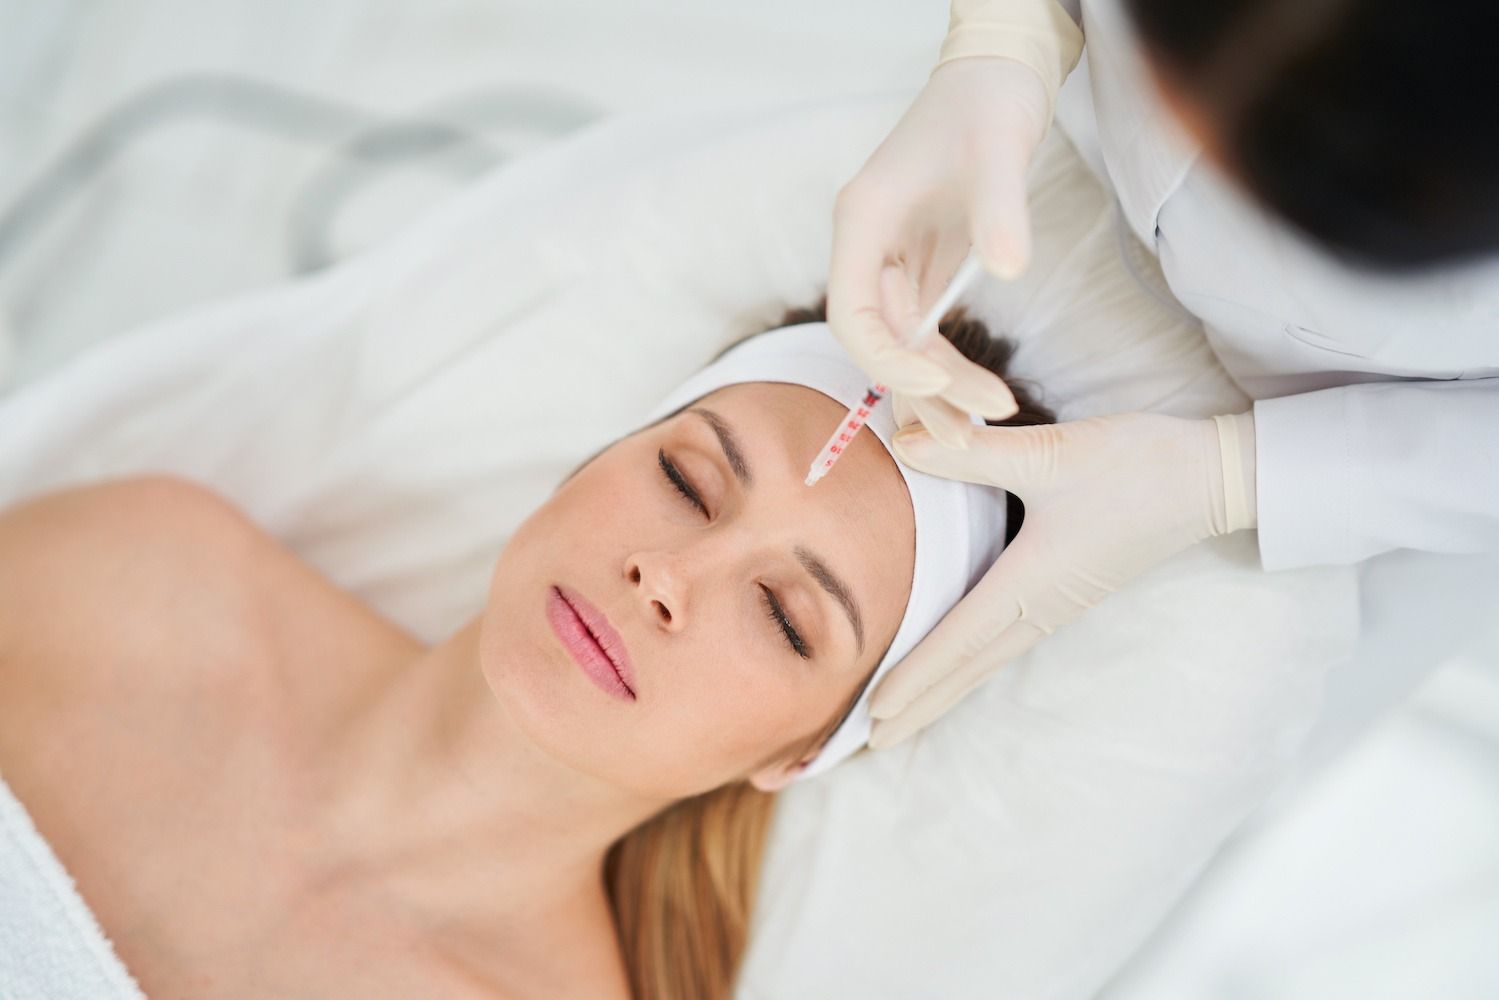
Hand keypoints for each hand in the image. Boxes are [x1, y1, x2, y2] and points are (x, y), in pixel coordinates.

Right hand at [827, 57, 1054, 445]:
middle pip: (876, 342)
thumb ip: (1000, 212)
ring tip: (983, 426)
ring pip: (901, 346)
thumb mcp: (999, 150)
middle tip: (975, 427)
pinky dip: (948, 366)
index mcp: (862, 222)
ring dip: (937, 390)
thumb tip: (1008, 272)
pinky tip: (978, 396)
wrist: (996, 77)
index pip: (851, 314)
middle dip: (921, 389)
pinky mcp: (923, 270)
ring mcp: (893, 263)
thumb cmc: (987, 104)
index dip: (886, 359)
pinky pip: (925, 334)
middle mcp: (868, 249)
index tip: (939, 380)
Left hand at [867, 410, 1257, 747]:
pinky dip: (968, 665)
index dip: (912, 677)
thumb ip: (974, 453)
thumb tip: (903, 443)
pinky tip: (955, 666)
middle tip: (869, 743)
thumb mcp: (1052, 453)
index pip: (957, 641)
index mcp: (1031, 583)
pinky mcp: (1066, 593)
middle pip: (966, 671)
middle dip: (918, 707)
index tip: (873, 715)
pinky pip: (1003, 643)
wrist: (1213, 477)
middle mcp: (1040, 606)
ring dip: (940, 692)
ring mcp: (1055, 605)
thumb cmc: (1135, 465)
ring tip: (899, 720)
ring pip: (984, 662)